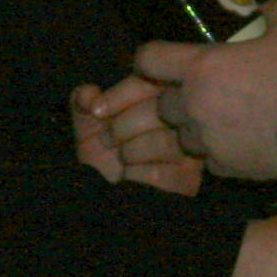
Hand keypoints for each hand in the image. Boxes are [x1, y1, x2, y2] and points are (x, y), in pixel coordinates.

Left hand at [72, 76, 203, 195]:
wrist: (100, 196)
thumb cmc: (101, 152)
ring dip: (128, 151)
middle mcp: (186, 119)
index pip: (155, 81)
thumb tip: (88, 95)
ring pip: (163, 142)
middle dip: (122, 126)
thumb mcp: (87, 122)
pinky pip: (160, 173)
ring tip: (120, 157)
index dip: (121, 95)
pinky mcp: (187, 181)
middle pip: (163, 110)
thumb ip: (84, 100)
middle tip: (107, 139)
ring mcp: (191, 151)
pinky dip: (134, 174)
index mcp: (165, 94)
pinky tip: (129, 176)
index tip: (97, 111)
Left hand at [137, 3, 276, 177]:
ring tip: (227, 125)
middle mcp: (194, 105)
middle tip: (208, 97)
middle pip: (164, 105)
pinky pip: (210, 161)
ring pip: (184, 137)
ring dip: (198, 130)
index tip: (164, 63)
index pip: (149, 59)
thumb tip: (270, 6)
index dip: (153, 60)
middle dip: (180, 101)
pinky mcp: (224, 167)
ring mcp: (207, 140)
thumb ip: (275, 13)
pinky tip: (244, 145)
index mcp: (202, 67)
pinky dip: (221, 153)